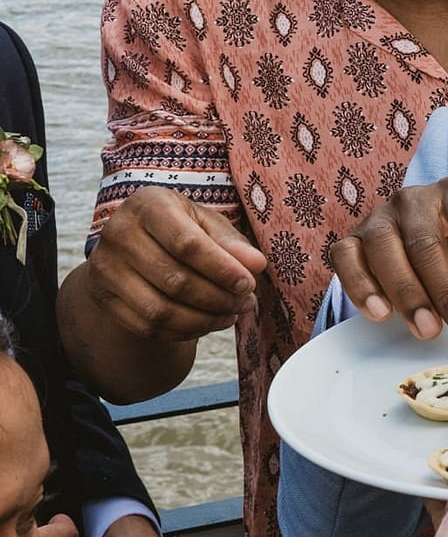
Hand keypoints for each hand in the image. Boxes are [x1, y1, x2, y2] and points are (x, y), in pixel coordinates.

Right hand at [81, 187, 263, 341]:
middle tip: (246, 303)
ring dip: (204, 320)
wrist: (134, 243)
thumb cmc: (181, 228)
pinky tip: (207, 323)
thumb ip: (232, 242)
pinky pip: (147, 326)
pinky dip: (183, 331)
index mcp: (148, 205)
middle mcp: (118, 233)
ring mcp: (105, 268)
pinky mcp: (103, 297)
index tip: (248, 284)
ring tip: (232, 315)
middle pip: (174, 280)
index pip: (186, 244)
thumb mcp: (207, 222)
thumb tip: (256, 265)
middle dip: (218, 298)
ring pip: (160, 310)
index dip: (221, 269)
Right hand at [328, 177, 447, 344]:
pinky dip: (360, 286)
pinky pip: (347, 259)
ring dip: (408, 294)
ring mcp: (378, 218)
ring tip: (427, 330)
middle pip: (428, 242)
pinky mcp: (349, 240)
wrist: (417, 241)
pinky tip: (380, 313)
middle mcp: (414, 199)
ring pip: (387, 251)